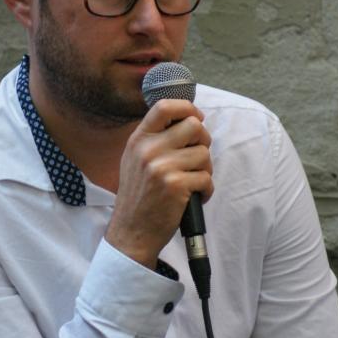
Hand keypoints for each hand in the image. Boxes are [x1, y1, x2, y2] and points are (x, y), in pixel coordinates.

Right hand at [106, 98, 212, 267]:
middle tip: (197, 158)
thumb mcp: (135, 160)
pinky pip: (207, 178)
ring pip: (204, 154)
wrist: (131, 231)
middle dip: (203, 141)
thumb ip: (154, 140)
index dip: (187, 108)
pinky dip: (206, 190)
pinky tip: (194, 197)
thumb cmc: (139, 197)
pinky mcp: (176, 185)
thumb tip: (188, 119)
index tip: (196, 117)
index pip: (165, 106)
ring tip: (192, 182)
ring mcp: (162, 167)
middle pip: (194, 126)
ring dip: (205, 169)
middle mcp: (148, 150)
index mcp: (138, 140)